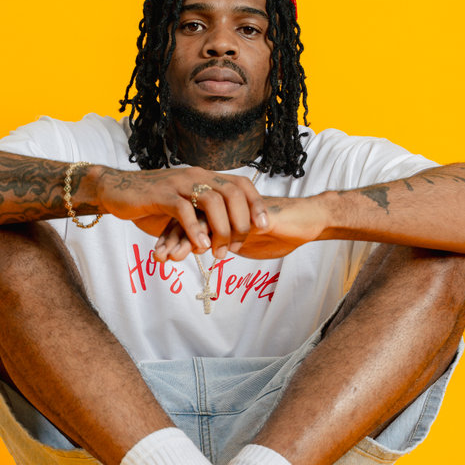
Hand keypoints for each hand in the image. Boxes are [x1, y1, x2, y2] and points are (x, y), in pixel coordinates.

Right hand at [93, 166, 267, 258]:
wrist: (116, 189)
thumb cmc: (153, 202)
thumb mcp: (185, 205)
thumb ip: (204, 214)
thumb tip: (228, 233)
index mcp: (205, 177)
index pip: (241, 184)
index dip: (256, 204)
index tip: (264, 226)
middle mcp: (196, 176)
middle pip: (232, 194)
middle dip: (240, 223)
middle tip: (236, 247)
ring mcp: (179, 184)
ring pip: (212, 202)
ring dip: (220, 230)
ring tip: (217, 251)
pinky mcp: (161, 195)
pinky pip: (184, 211)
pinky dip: (194, 230)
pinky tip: (199, 246)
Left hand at [154, 194, 329, 261]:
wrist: (306, 222)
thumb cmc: (281, 233)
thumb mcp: (249, 243)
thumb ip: (230, 244)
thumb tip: (215, 252)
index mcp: (221, 212)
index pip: (190, 224)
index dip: (174, 240)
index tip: (160, 257)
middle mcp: (223, 206)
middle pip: (188, 220)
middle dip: (171, 240)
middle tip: (158, 258)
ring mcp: (232, 206)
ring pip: (199, 221)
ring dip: (182, 241)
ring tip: (169, 258)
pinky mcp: (242, 211)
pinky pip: (219, 223)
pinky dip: (205, 237)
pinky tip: (196, 251)